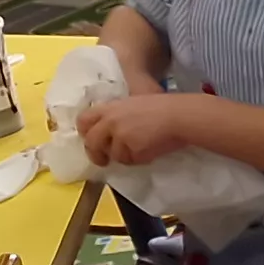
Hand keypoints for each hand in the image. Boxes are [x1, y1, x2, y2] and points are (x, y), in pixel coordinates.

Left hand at [72, 90, 195, 165]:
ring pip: (114, 155)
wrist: (179, 115)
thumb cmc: (164, 106)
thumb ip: (119, 115)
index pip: (83, 120)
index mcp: (110, 107)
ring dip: (125, 157)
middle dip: (96, 154)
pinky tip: (151, 151)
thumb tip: (111, 133)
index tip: (91, 140)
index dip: (85, 132)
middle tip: (104, 161)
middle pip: (92, 142)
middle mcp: (110, 121)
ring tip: (141, 151)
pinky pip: (131, 161)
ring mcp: (119, 136)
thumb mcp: (135, 103)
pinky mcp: (130, 149)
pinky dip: (140, 159)